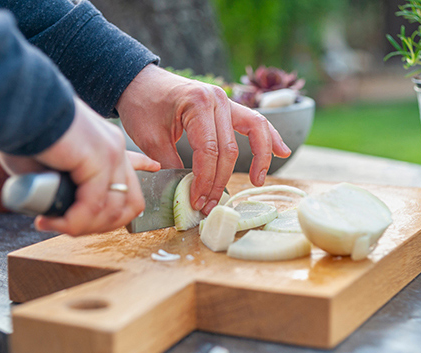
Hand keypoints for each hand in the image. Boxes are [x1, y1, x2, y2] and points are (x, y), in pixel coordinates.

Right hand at [0, 98, 159, 235]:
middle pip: (127, 203)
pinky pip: (93, 206)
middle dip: (98, 225)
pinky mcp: (99, 159)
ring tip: (52, 223)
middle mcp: (112, 147)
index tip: (154, 166)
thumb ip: (61, 185)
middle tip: (66, 226)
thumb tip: (61, 211)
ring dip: (80, 227)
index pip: (134, 159)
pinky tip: (50, 220)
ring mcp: (110, 153)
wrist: (12, 108)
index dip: (144, 166)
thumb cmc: (19, 135)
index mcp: (102, 143)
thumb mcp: (45, 164)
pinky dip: (72, 222)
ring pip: (111, 211)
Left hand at [116, 65, 290, 214]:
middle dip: (220, 181)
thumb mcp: (149, 138)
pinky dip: (268, 137)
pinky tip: (281, 151)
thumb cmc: (142, 106)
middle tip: (210, 204)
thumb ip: (171, 165)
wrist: (138, 81)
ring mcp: (226, 100)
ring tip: (258, 181)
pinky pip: (254, 121)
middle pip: (229, 148)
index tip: (197, 201)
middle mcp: (217, 98)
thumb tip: (187, 194)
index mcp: (197, 103)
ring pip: (254, 130)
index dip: (205, 180)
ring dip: (260, 158)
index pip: (209, 150)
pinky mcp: (228, 106)